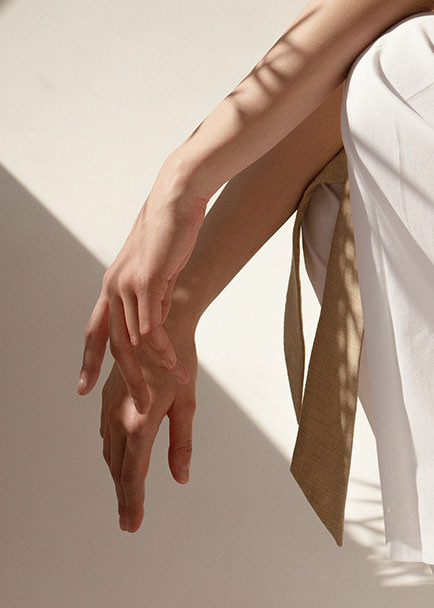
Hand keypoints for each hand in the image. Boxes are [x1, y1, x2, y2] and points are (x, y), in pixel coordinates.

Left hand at [77, 165, 207, 411]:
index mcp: (111, 286)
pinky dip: (162, 348)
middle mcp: (112, 288)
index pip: (95, 331)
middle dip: (127, 379)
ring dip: (153, 368)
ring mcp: (126, 285)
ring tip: (171, 384)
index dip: (90, 361)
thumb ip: (153, 292)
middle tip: (135, 408)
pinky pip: (151, 326)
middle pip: (115, 345)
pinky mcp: (146, 282)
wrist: (176, 199)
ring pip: (133, 341)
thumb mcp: (158, 267)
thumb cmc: (170, 228)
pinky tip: (173, 363)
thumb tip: (157, 316)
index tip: (84, 389)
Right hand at [99, 321, 198, 530]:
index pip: (133, 475)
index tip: (132, 525)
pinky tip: (121, 465)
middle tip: (129, 523)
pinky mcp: (107, 401)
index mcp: (140, 423)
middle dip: (124, 498)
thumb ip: (181, 443)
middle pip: (118, 470)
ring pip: (110, 455)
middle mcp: (119, 419)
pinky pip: (106, 437)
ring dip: (117, 478)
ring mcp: (109, 409)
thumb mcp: (187, 404)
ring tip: (126, 500)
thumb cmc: (179, 363)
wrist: (159, 325)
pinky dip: (113, 457)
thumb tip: (181, 477)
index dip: (132, 503)